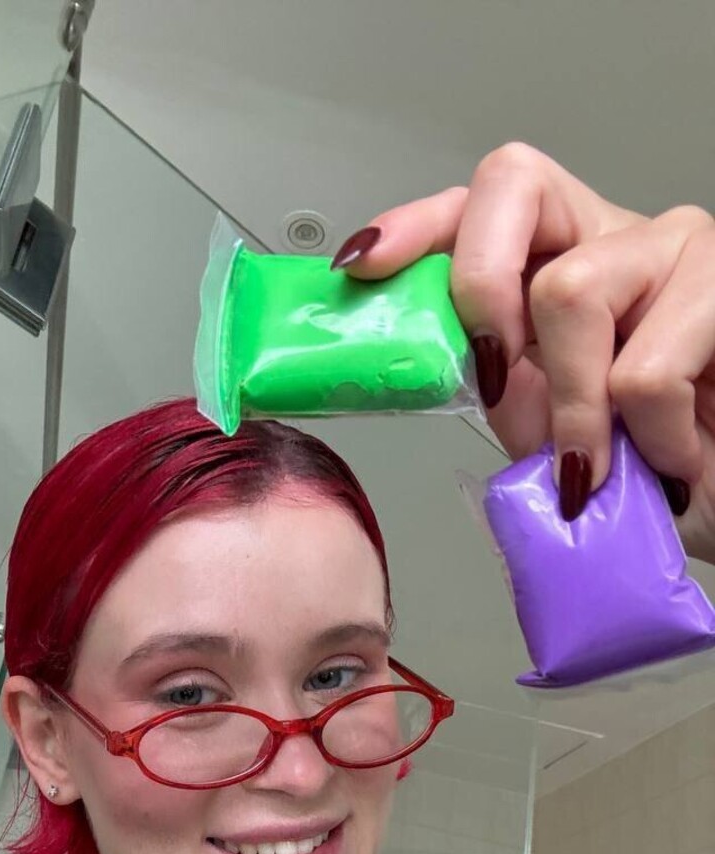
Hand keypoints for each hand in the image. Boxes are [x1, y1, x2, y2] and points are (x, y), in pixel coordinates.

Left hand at [334, 142, 714, 564]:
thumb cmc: (649, 465)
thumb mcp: (553, 428)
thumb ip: (505, 391)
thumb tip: (434, 380)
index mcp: (563, 257)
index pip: (484, 201)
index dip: (419, 221)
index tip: (363, 263)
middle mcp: (616, 234)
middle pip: (513, 199)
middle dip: (485, 303)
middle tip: (504, 393)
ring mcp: (678, 248)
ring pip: (570, 290)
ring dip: (572, 408)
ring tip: (602, 466)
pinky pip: (644, 372)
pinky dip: (648, 441)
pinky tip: (673, 462)